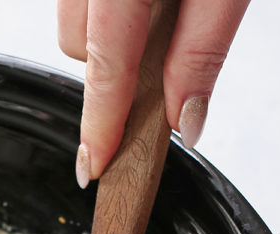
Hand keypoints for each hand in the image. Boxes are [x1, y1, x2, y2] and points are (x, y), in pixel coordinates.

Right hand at [58, 0, 251, 186]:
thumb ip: (201, 52)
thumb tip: (185, 121)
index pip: (106, 70)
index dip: (100, 128)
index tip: (94, 170)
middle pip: (80, 49)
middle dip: (113, 71)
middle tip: (162, 65)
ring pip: (77, 23)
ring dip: (109, 37)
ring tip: (162, 17)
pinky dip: (112, 10)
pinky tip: (149, 0)